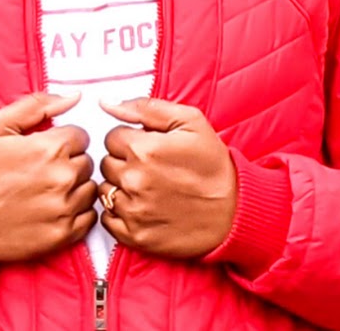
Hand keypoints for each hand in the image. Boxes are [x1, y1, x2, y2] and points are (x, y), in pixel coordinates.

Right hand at [0, 92, 96, 261]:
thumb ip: (38, 105)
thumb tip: (74, 97)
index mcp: (49, 148)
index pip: (82, 135)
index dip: (62, 140)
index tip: (45, 150)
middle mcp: (62, 178)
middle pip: (87, 161)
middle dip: (69, 162)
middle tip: (42, 170)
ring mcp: (64, 209)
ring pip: (90, 188)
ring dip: (75, 187)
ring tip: (47, 190)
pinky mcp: (63, 235)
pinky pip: (89, 217)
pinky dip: (77, 212)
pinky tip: (54, 209)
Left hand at [99, 98, 235, 258]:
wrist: (234, 211)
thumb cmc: (213, 164)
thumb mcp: (189, 121)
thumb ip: (144, 108)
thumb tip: (106, 103)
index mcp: (144, 149)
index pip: (111, 137)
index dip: (129, 139)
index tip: (147, 147)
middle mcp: (134, 180)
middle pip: (105, 163)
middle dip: (123, 161)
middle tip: (149, 167)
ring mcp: (133, 210)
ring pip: (105, 189)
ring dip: (119, 186)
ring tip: (146, 187)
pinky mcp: (135, 236)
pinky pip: (107, 218)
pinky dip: (118, 212)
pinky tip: (140, 206)